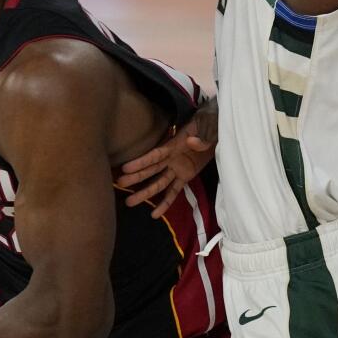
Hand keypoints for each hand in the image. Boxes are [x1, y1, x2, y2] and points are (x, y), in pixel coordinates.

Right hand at [116, 96, 217, 217]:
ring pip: (158, 183)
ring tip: (129, 202)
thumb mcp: (207, 125)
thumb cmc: (209, 122)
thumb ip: (201, 136)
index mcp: (174, 145)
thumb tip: (191, 142)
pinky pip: (174, 191)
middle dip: (136, 177)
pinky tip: (155, 214)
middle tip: (120, 184)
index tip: (126, 167)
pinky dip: (166, 203)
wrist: (217, 128)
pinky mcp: (185, 176)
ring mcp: (177, 168)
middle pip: (151, 170)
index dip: (141, 161)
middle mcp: (171, 158)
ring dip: (145, 193)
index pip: (155, 155)